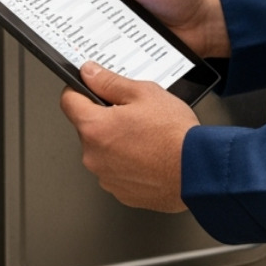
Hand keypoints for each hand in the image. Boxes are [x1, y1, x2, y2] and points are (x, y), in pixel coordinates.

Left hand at [59, 62, 199, 212]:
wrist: (197, 171)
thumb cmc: (175, 134)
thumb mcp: (144, 93)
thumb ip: (110, 82)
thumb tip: (89, 73)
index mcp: (94, 127)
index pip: (68, 101)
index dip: (80, 90)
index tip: (91, 87)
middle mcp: (93, 156)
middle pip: (88, 128)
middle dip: (106, 118)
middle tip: (135, 114)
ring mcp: (106, 177)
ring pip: (103, 151)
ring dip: (117, 143)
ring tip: (147, 137)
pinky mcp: (121, 192)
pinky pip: (117, 171)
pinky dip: (128, 163)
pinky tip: (150, 156)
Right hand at [81, 0, 230, 58]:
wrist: (207, 24)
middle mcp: (117, 11)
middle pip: (85, 17)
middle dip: (72, 20)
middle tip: (59, 22)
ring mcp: (124, 33)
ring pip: (97, 39)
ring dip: (88, 42)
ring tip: (74, 43)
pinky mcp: (131, 52)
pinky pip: (114, 57)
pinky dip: (107, 59)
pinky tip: (99, 60)